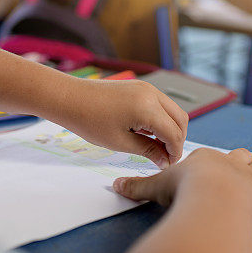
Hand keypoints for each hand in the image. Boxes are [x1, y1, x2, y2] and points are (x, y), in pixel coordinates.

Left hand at [55, 78, 188, 168]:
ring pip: (173, 110)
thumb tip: (165, 161)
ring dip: (170, 128)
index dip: (174, 152)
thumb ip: (148, 150)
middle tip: (165, 157)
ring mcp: (147, 88)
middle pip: (180, 119)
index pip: (174, 133)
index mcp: (147, 108)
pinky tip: (148, 132)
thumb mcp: (120, 142)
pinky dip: (161, 118)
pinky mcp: (141, 87)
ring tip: (156, 146)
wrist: (70, 99)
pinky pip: (161, 104)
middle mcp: (152, 94)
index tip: (168, 165)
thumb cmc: (90, 121)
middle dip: (177, 140)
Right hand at [113, 148, 251, 219]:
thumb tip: (115, 185)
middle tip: (233, 174)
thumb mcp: (155, 186)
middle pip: (241, 156)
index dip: (209, 165)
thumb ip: (138, 186)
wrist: (211, 198)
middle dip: (240, 163)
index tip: (201, 176)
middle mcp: (232, 164)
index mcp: (206, 159)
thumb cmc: (183, 190)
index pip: (211, 157)